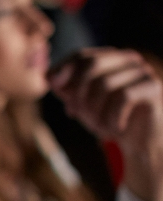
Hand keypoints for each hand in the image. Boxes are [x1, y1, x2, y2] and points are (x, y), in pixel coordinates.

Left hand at [50, 47, 162, 200]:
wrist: (140, 143)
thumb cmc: (107, 119)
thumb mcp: (80, 103)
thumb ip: (64, 88)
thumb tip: (48, 76)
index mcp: (111, 59)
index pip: (82, 56)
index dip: (63, 70)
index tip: (54, 88)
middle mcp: (129, 59)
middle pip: (91, 65)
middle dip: (77, 92)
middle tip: (75, 114)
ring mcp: (143, 72)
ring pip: (105, 84)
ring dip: (94, 110)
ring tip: (97, 127)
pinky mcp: (153, 87)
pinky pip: (122, 97)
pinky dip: (112, 117)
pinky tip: (114, 130)